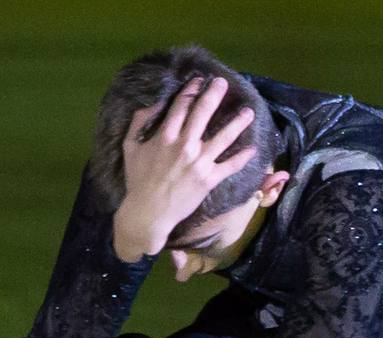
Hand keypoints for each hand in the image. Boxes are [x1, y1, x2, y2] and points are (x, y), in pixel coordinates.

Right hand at [111, 76, 259, 262]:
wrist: (148, 212)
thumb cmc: (138, 181)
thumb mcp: (130, 149)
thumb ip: (138, 124)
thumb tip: (150, 105)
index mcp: (165, 136)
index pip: (181, 107)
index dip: (191, 90)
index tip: (200, 80)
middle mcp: (185, 145)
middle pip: (203, 113)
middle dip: (215, 95)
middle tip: (224, 83)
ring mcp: (199, 162)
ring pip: (224, 137)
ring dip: (238, 122)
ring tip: (249, 112)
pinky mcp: (209, 179)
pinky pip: (230, 165)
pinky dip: (242, 157)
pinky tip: (252, 149)